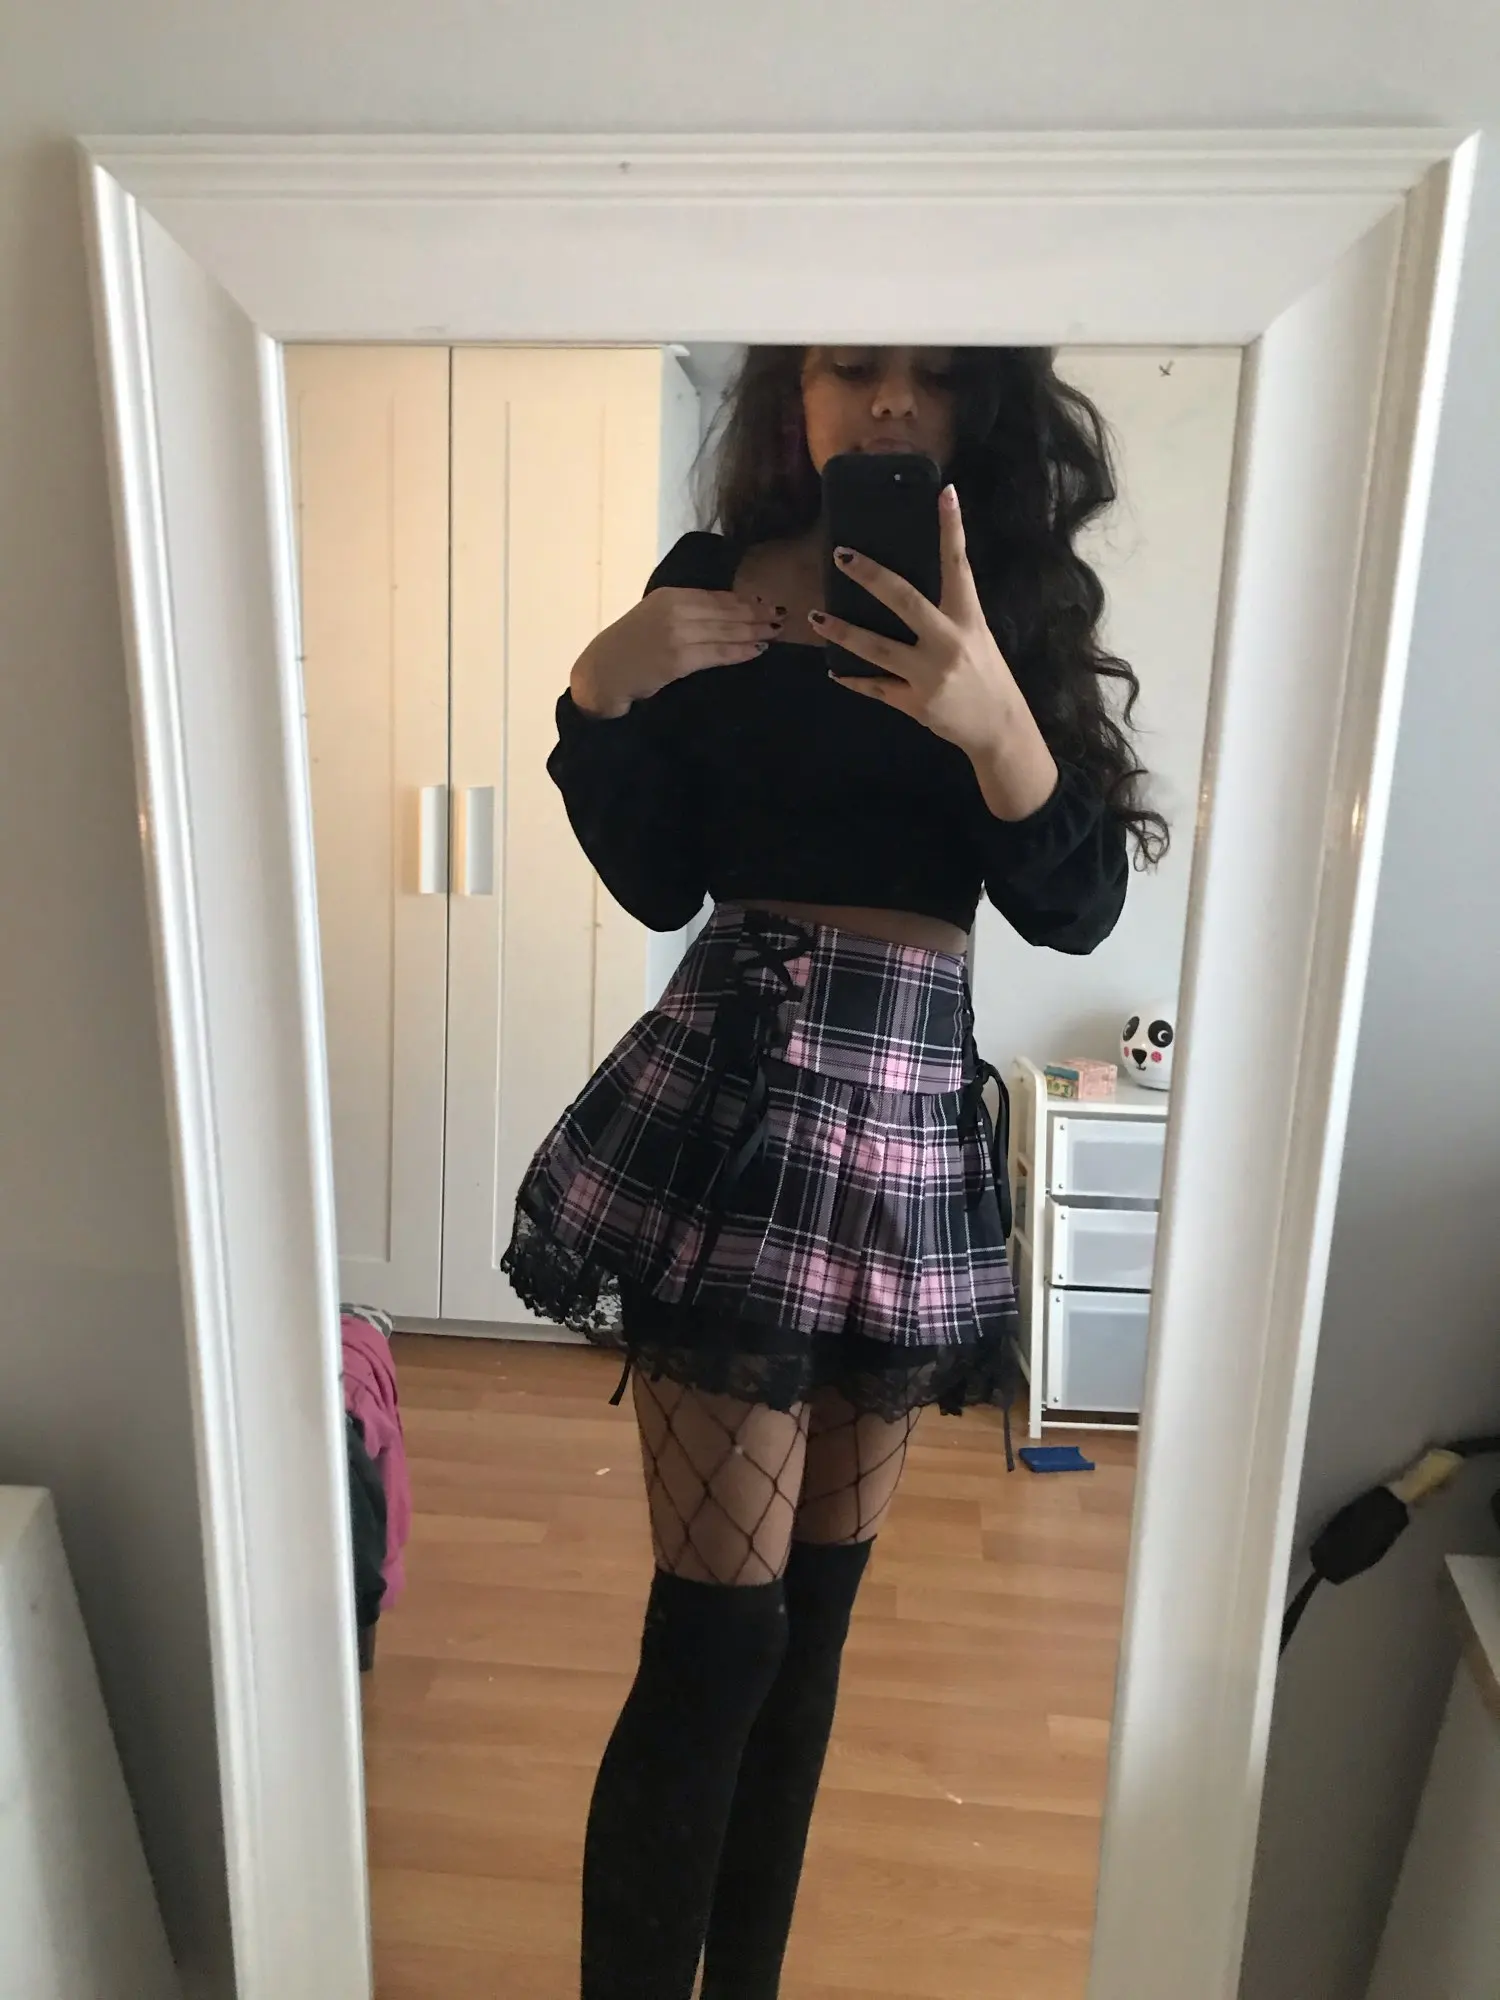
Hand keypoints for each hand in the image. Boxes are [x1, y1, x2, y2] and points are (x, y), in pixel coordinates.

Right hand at [571, 588, 783, 718]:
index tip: (764, 604)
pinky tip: (756, 650)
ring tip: (774, 632)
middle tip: (779, 617)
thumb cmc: (628, 649)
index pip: (716, 597)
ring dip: (754, 632)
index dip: (744, 601)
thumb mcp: (654, 618)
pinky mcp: (679, 659)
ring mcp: (677, 634)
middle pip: (725, 612)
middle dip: (756, 615)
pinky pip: (717, 653)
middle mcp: (674, 610)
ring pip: (725, 631)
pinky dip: (740, 651)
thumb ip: (684, 613)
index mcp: (669, 596)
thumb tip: (723, 614)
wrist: (602, 672)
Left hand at [812, 485, 1059, 819]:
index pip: (959, 565)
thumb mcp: (977, 635)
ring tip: (816, 618)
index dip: (952, 528)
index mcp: (968, 619)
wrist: (999, 727)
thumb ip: (948, 611)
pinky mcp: (915, 702)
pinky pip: (875, 688)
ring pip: (876, 648)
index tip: (944, 493)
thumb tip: (908, 584)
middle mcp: (948, 643)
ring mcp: (929, 674)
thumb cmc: (985, 674)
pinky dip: (852, 678)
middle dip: (871, 577)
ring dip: (842, 632)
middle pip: (904, 601)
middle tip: (841, 555)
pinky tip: (834, 669)